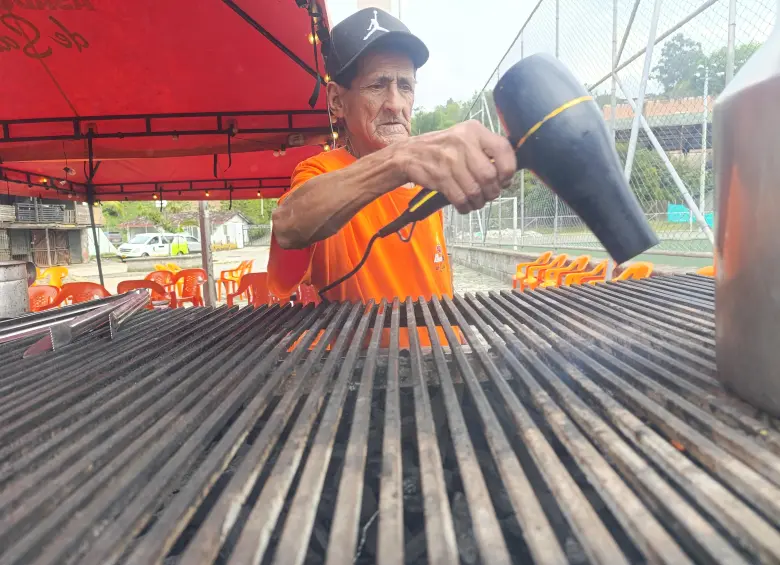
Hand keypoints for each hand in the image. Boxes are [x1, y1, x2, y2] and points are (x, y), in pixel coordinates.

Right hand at [398, 120, 515, 212]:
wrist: (409, 154)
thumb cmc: (443, 149)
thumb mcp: (464, 139)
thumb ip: (486, 152)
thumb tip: (506, 178)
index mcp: (474, 130)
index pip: (503, 149)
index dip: (508, 170)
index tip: (505, 180)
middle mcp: (463, 142)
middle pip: (489, 175)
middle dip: (492, 192)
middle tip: (488, 195)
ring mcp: (450, 159)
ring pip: (475, 190)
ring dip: (478, 202)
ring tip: (476, 201)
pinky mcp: (439, 176)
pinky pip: (460, 198)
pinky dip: (465, 207)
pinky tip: (464, 205)